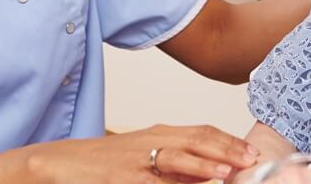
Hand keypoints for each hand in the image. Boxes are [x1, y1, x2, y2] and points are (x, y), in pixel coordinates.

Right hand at [23, 124, 260, 182]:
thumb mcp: (143, 156)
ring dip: (204, 166)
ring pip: (177, 158)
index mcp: (159, 134)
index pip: (202, 132)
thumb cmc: (103, 162)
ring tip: (227, 172)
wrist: (58, 163)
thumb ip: (176, 167)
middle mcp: (151, 141)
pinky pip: (152, 183)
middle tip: (251, 161)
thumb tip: (209, 177)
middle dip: (227, 150)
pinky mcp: (121, 178)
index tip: (252, 152)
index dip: (229, 141)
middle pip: (196, 139)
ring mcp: (136, 161)